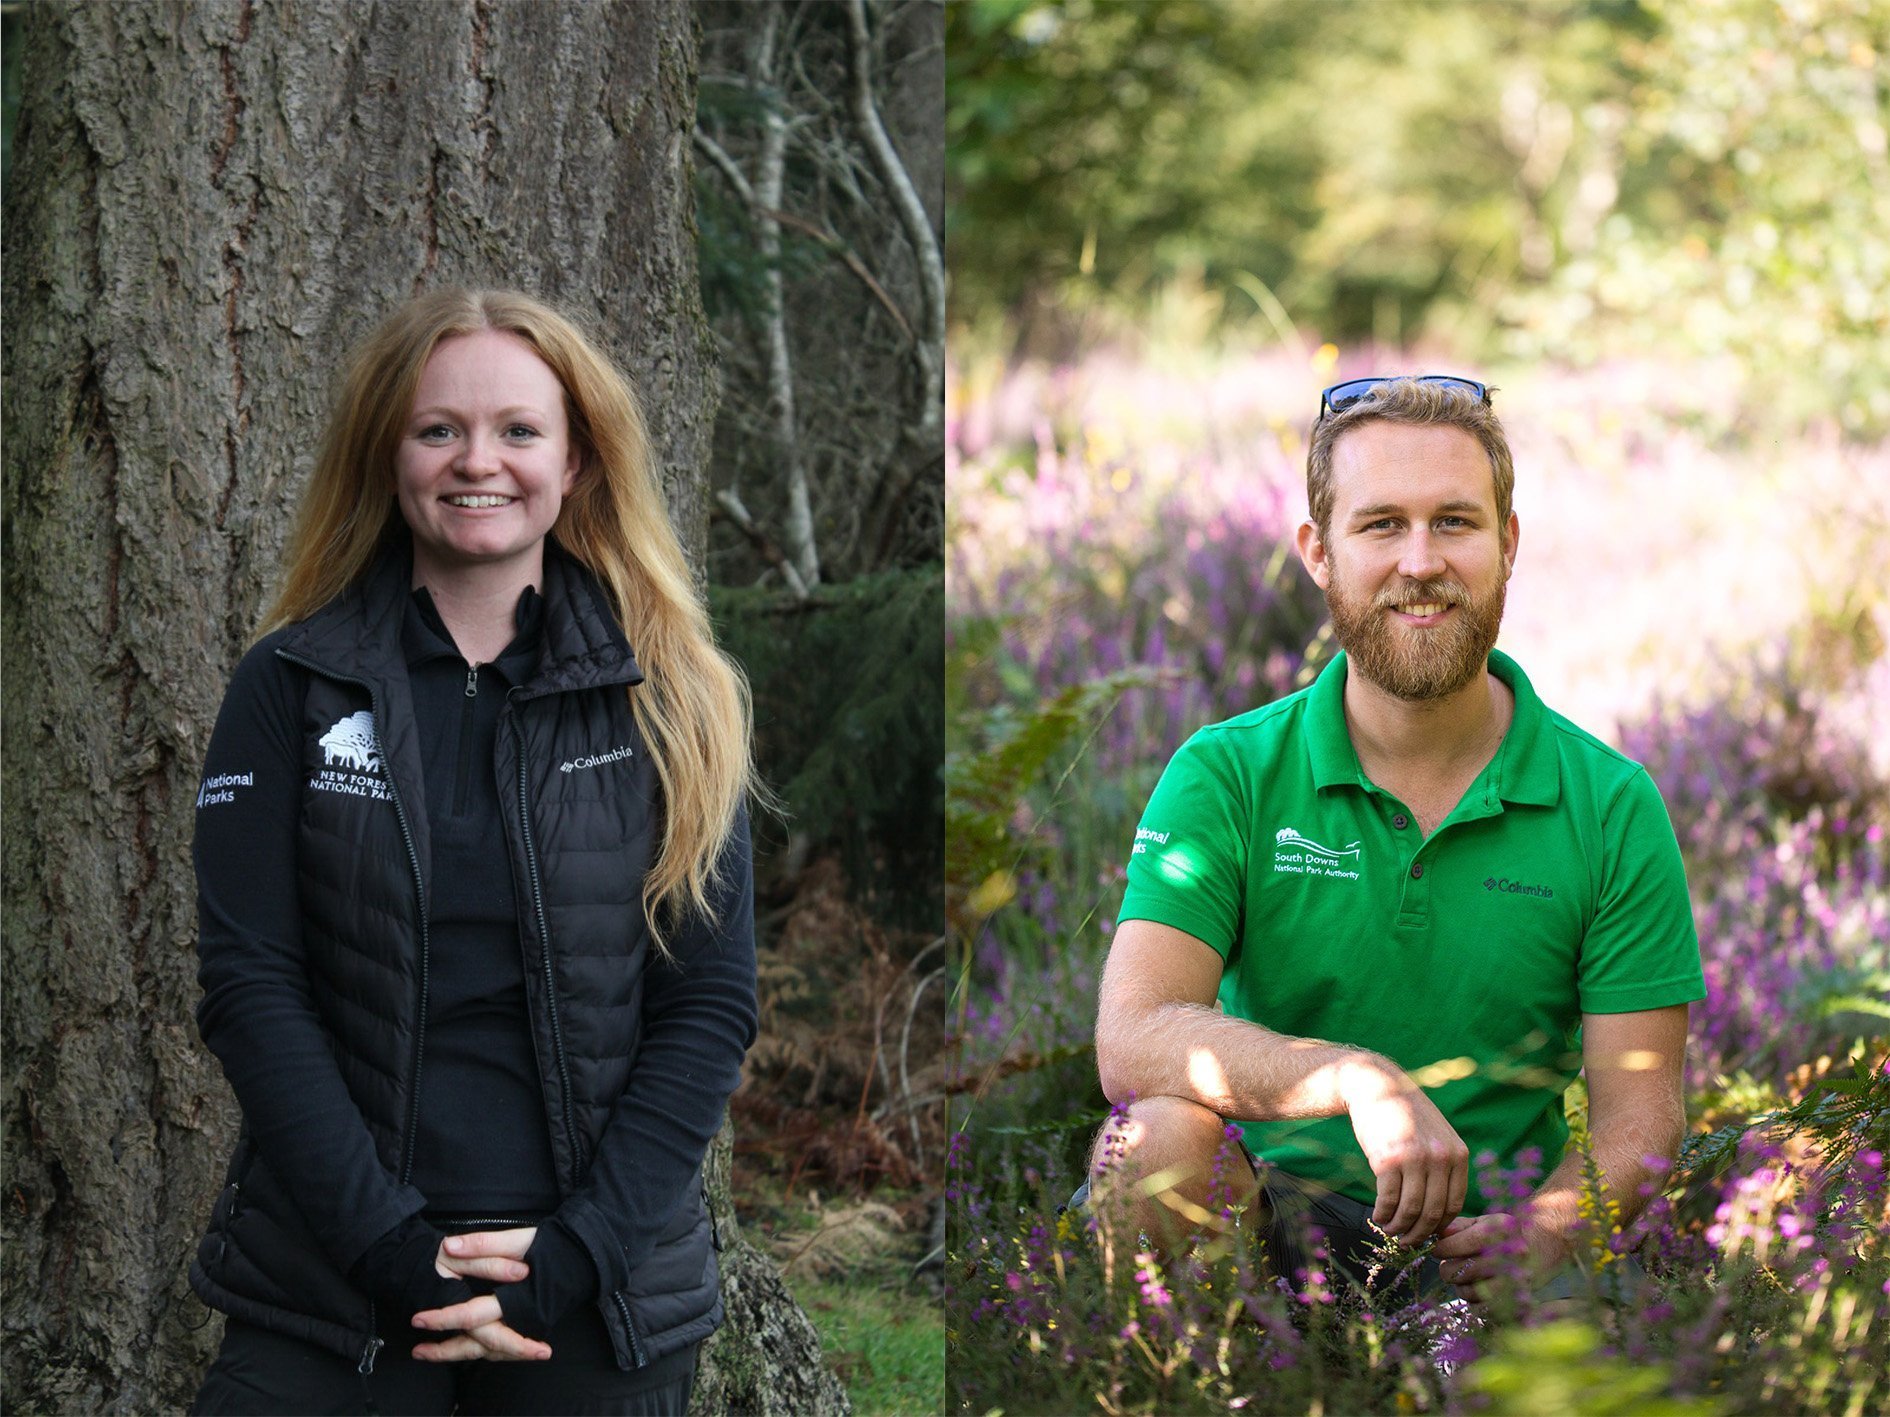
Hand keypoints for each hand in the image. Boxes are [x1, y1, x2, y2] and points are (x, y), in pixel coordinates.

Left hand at [412, 1227, 548, 1361]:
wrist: (586, 1255)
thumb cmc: (553, 1246)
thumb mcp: (518, 1239)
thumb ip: (483, 1245)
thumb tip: (449, 1245)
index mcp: (515, 1299)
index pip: (472, 1316)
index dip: (444, 1319)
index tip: (419, 1318)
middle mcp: (520, 1320)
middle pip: (478, 1345)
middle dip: (446, 1351)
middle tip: (418, 1352)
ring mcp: (526, 1326)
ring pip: (489, 1350)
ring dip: (459, 1353)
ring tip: (432, 1354)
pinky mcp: (530, 1325)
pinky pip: (502, 1347)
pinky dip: (482, 1350)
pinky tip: (467, 1347)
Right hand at [1339, 1057, 1468, 1246]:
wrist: (1374, 1085)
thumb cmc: (1403, 1114)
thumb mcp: (1435, 1135)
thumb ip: (1442, 1165)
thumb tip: (1438, 1212)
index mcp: (1457, 1154)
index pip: (1454, 1204)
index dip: (1439, 1225)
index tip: (1426, 1233)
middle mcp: (1440, 1157)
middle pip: (1433, 1212)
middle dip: (1418, 1234)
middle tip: (1406, 1242)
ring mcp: (1415, 1158)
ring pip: (1410, 1210)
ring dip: (1398, 1228)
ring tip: (1389, 1230)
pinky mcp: (1388, 1159)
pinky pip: (1388, 1200)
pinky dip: (1383, 1215)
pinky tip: (1378, 1217)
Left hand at [1431, 1212, 1571, 1304]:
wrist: (1542, 1247)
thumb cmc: (1505, 1233)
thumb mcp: (1484, 1221)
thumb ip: (1459, 1226)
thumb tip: (1437, 1235)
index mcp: (1503, 1230)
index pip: (1466, 1241)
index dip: (1445, 1247)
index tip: (1436, 1249)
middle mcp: (1512, 1256)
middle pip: (1465, 1270)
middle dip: (1448, 1268)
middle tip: (1448, 1263)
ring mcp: (1515, 1280)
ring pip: (1469, 1291)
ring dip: (1458, 1284)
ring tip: (1462, 1274)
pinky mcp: (1514, 1300)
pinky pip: (1480, 1306)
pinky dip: (1470, 1297)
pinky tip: (1474, 1285)